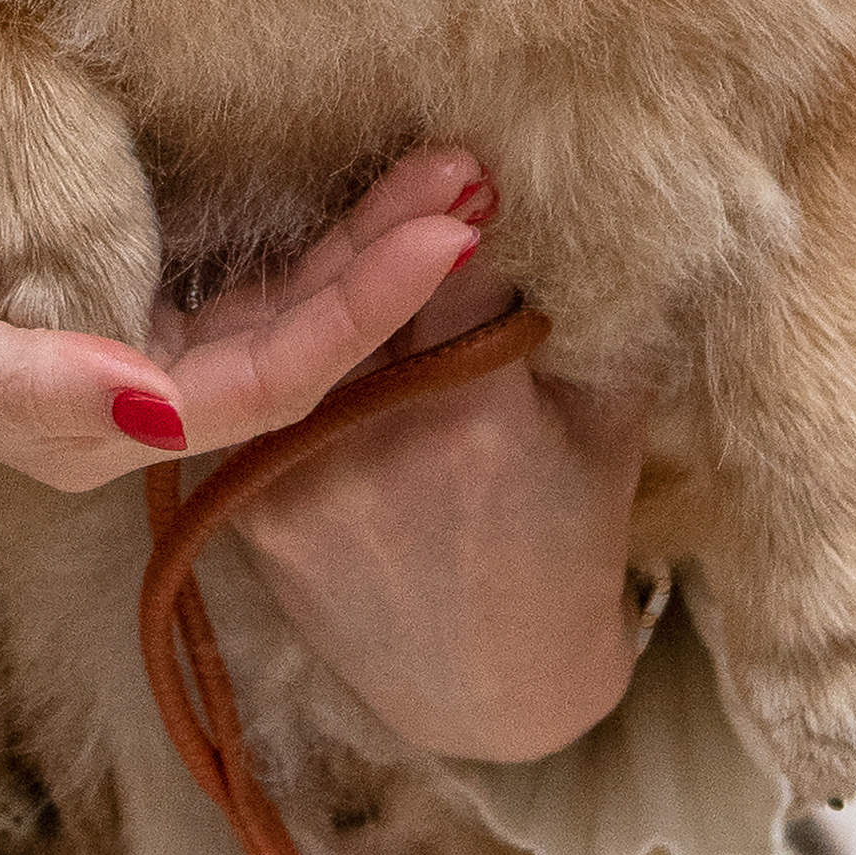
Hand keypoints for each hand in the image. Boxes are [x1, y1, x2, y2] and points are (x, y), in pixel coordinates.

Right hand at [0, 142, 487, 502]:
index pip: (273, 385)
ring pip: (272, 307)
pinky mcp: (91, 277)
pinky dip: (299, 224)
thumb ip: (31, 383)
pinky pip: (228, 268)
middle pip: (297, 349)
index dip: (366, 314)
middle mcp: (123, 395)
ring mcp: (111, 339)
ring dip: (361, 243)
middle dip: (394, 271)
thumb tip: (164, 409)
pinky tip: (347, 171)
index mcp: (95, 423)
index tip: (447, 229)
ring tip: (447, 166)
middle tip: (478, 176)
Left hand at [198, 194, 652, 762]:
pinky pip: (266, 394)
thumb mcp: (608, 425)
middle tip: (436, 165)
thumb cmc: (569, 539)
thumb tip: (608, 205)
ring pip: (301, 334)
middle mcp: (366, 444)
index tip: (472, 164)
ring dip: (339, 268)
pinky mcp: (246, 503)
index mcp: (468, 418)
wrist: (490, 690)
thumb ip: (596, 321)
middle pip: (360, 291)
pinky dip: (292, 337)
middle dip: (395, 219)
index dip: (457, 214)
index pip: (445, 273)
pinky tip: (322, 283)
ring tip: (381, 217)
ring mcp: (292, 475)